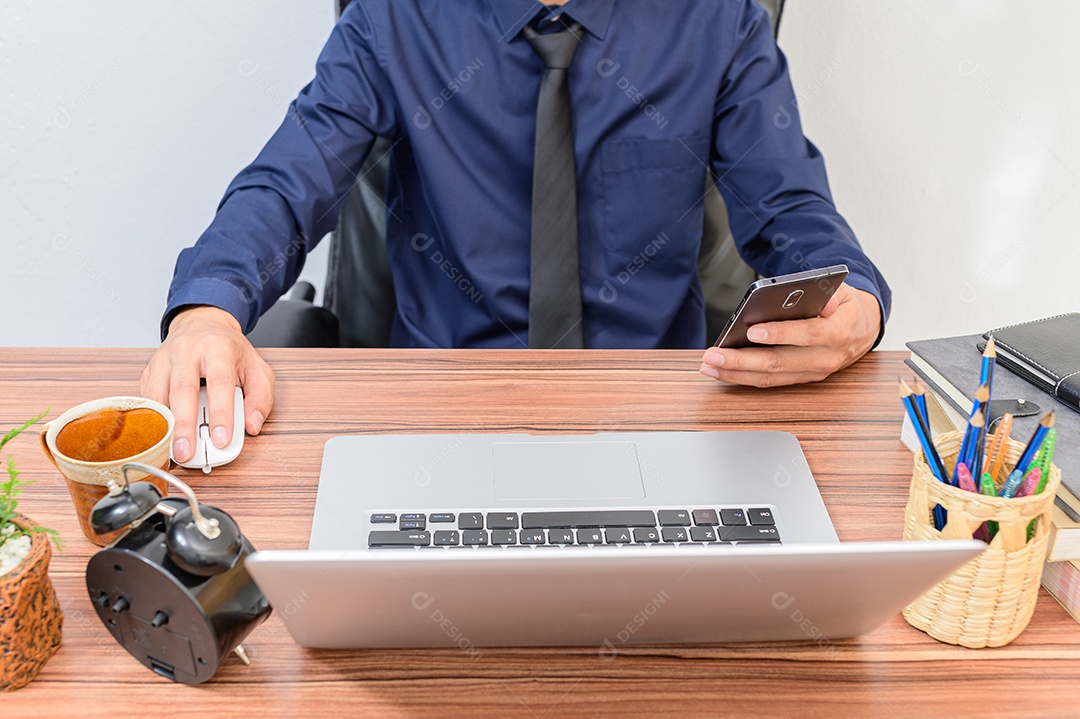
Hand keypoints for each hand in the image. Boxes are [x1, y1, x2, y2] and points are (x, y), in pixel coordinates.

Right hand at [140, 306, 274, 462]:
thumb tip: (252, 426)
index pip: (219, 382)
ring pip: (158, 395)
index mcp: (217, 348)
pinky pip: (147, 398)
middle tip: (188, 453)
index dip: (221, 413)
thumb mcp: (257, 368)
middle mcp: (187, 351)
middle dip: (184, 425)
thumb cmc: (229, 350)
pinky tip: (160, 437)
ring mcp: (163, 359)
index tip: (222, 439)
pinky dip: (152, 419)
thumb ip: (261, 397)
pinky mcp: (149, 370)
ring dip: (164, 426)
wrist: (201, 324)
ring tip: (172, 452)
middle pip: (182, 390)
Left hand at [699, 284, 881, 387]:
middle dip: (742, 360)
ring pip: (770, 377)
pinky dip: (743, 377)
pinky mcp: (800, 379)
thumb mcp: (840, 291)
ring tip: (709, 364)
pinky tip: (722, 371)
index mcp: (837, 332)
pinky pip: (769, 382)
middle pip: (779, 362)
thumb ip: (825, 293)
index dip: (779, 333)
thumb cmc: (844, 307)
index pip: (806, 334)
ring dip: (736, 373)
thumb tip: (809, 298)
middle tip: (715, 354)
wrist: (862, 330)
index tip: (752, 330)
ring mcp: (812, 372)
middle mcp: (825, 358)